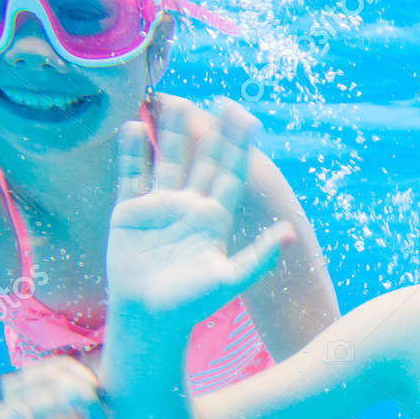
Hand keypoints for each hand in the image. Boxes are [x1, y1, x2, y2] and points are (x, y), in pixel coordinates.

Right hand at [107, 99, 293, 328]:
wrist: (149, 318)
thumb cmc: (191, 304)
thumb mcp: (230, 279)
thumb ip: (259, 256)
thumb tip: (289, 233)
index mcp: (214, 219)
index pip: (231, 174)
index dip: (239, 146)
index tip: (247, 117)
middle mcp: (189, 207)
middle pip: (203, 161)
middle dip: (212, 131)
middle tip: (220, 100)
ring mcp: (160, 207)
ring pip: (168, 160)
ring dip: (173, 133)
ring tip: (175, 102)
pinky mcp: (130, 212)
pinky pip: (132, 175)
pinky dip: (133, 152)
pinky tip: (136, 126)